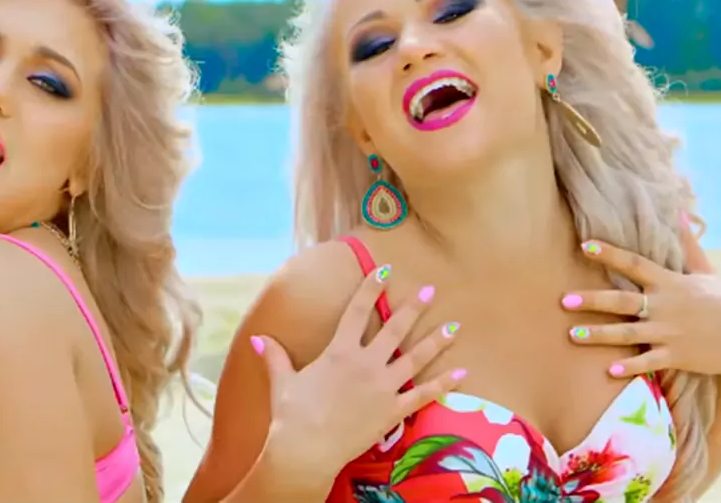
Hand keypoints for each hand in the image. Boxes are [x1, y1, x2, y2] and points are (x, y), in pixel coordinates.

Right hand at [251, 264, 464, 491]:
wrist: (306, 449)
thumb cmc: (291, 415)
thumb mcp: (282, 381)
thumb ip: (275, 356)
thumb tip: (258, 338)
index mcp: (339, 351)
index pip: (356, 311)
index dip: (370, 288)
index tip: (383, 270)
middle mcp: (365, 364)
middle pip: (394, 329)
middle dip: (413, 308)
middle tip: (429, 291)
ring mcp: (382, 387)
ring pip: (416, 359)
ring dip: (436, 341)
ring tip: (454, 326)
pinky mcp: (393, 412)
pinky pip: (423, 395)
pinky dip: (444, 384)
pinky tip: (462, 373)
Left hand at [563, 221, 720, 381]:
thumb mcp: (707, 271)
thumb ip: (688, 245)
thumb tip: (679, 212)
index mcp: (670, 282)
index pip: (635, 263)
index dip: (609, 254)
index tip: (584, 245)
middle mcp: (666, 306)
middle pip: (624, 301)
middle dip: (593, 301)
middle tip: (565, 300)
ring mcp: (671, 332)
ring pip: (629, 333)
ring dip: (600, 335)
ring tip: (573, 334)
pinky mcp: (677, 356)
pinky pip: (649, 361)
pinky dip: (630, 366)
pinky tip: (609, 370)